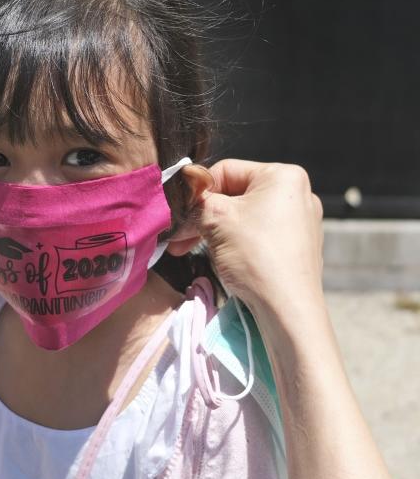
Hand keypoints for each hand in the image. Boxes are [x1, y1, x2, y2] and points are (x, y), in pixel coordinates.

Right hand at [194, 160, 325, 330]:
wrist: (286, 308)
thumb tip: (180, 196)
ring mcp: (300, 222)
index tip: (181, 213)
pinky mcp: (297, 247)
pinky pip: (258, 234)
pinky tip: (218, 257)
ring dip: (213, 231)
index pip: (226, 170)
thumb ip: (195, 200)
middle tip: (178, 236)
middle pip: (235, 195)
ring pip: (244, 216)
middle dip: (203, 215)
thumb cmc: (254, 256)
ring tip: (187, 249)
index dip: (198, 191)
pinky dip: (234, 242)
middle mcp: (298, 194)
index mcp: (284, 176)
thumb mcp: (214, 219)